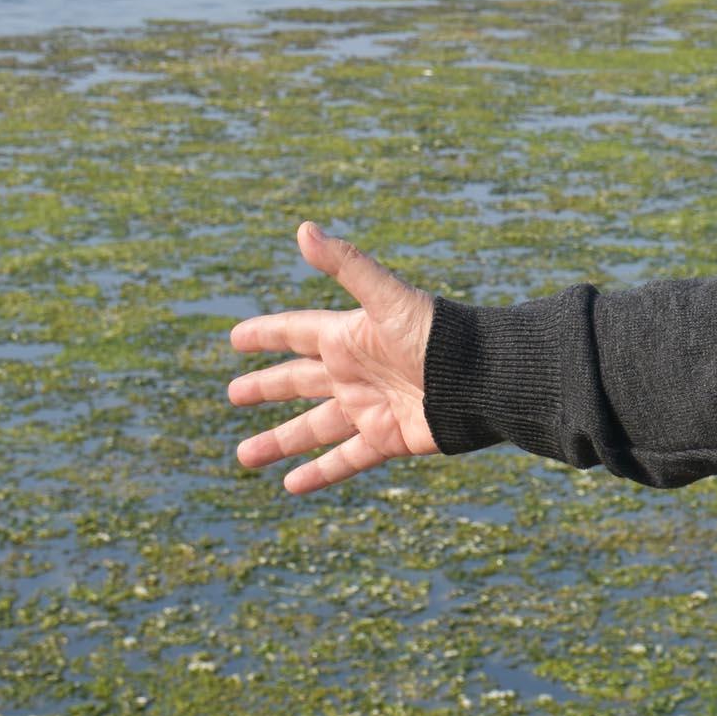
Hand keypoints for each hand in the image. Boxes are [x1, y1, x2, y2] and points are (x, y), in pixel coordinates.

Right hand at [224, 221, 438, 493]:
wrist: (483, 380)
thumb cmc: (438, 335)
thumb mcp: (387, 299)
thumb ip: (347, 265)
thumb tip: (303, 228)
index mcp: (350, 336)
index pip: (296, 333)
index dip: (265, 334)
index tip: (234, 338)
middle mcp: (355, 372)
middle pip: (299, 382)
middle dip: (266, 388)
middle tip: (233, 395)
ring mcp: (369, 407)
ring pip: (313, 428)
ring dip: (279, 441)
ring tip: (244, 457)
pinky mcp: (387, 439)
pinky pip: (345, 459)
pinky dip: (318, 473)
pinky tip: (290, 486)